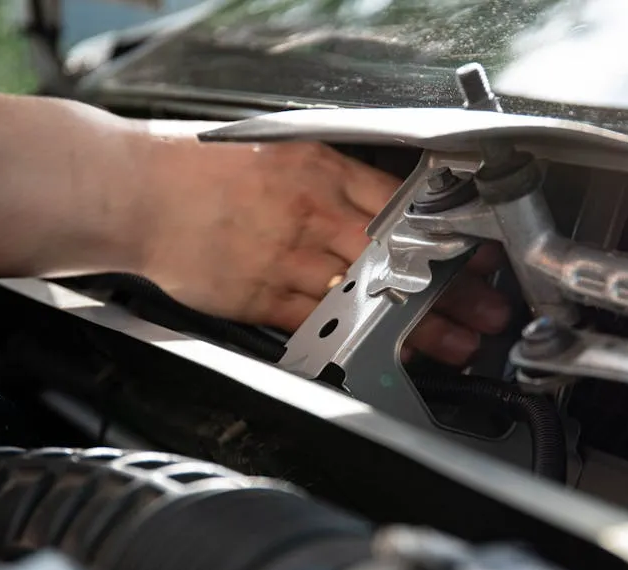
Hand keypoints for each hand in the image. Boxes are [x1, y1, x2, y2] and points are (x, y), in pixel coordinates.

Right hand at [139, 139, 509, 364]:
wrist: (139, 192)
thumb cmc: (207, 172)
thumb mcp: (285, 154)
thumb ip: (337, 182)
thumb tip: (386, 205)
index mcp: (321, 173)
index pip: (402, 208)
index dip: (446, 237)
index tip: (478, 256)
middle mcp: (311, 215)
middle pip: (397, 260)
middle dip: (450, 291)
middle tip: (488, 311)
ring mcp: (288, 258)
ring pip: (368, 299)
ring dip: (417, 327)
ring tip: (455, 346)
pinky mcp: (262, 296)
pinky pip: (320, 324)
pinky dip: (358, 342)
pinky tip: (386, 356)